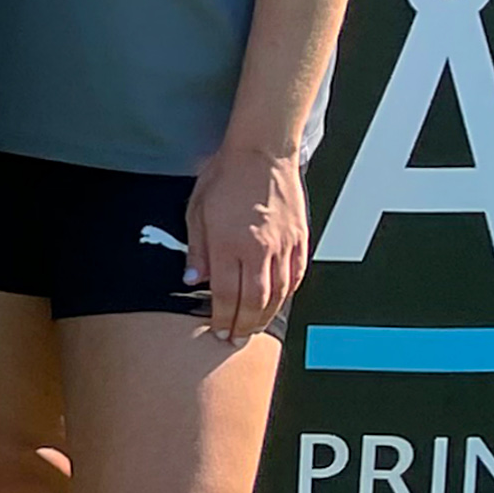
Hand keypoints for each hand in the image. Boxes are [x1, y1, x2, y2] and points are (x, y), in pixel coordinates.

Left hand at [182, 140, 307, 342]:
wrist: (261, 153)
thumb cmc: (224, 177)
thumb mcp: (196, 210)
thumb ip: (197, 250)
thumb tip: (193, 281)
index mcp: (230, 243)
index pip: (227, 294)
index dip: (222, 317)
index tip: (217, 331)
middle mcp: (260, 249)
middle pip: (255, 301)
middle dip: (244, 325)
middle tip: (234, 339)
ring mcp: (284, 245)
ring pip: (278, 293)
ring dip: (265, 316)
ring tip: (253, 328)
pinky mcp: (300, 239)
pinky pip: (296, 276)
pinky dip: (286, 294)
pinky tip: (277, 302)